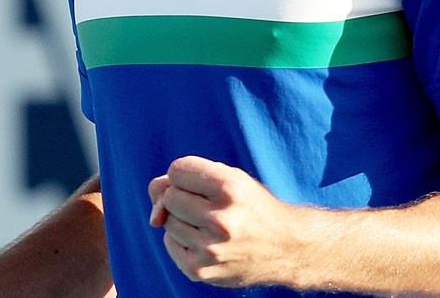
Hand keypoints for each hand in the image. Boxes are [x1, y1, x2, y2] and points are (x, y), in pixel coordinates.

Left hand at [147, 156, 303, 287]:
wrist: (286, 248)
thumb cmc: (251, 207)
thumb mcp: (230, 179)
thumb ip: (186, 178)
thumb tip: (153, 206)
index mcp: (230, 188)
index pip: (177, 170)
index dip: (187, 175)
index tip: (204, 183)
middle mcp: (220, 219)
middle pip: (169, 197)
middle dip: (183, 197)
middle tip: (207, 205)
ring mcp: (209, 248)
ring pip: (167, 221)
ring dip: (182, 220)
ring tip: (209, 225)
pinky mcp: (200, 270)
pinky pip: (169, 243)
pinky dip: (181, 240)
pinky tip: (205, 241)